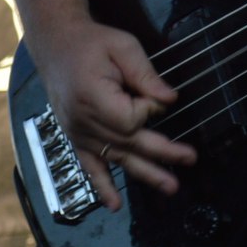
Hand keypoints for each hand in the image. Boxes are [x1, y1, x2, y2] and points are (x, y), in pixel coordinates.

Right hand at [27, 17, 197, 211]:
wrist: (55, 43)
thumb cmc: (90, 42)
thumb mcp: (122, 46)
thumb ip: (146, 74)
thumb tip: (171, 101)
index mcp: (93, 97)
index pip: (131, 119)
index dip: (148, 108)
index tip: (149, 91)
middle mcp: (83, 121)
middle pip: (129, 144)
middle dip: (163, 153)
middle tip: (190, 159)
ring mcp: (78, 133)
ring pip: (116, 158)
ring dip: (144, 173)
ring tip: (171, 187)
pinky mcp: (75, 137)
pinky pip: (89, 166)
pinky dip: (102, 186)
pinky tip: (114, 205)